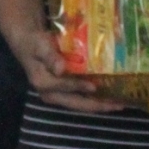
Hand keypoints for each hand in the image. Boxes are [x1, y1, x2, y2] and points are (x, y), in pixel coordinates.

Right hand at [6, 25, 127, 111]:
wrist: (28, 43)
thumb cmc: (34, 43)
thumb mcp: (39, 46)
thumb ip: (49, 57)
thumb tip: (60, 69)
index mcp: (44, 84)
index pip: (65, 87)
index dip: (80, 87)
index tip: (97, 86)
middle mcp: (51, 94)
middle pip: (78, 104)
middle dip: (99, 106)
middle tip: (119, 104)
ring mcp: (59, 95)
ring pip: (82, 104)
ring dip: (100, 104)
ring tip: (120, 103)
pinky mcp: (65, 92)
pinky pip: (83, 98)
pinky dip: (97, 98)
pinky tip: (110, 95)